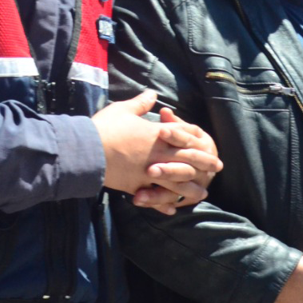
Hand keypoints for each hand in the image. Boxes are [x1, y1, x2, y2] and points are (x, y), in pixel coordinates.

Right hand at [93, 91, 222, 213]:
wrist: (86, 150)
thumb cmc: (104, 128)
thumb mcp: (122, 110)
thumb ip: (140, 103)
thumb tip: (152, 94)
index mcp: (156, 134)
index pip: (184, 135)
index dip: (197, 139)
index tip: (207, 142)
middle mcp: (158, 154)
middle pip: (188, 160)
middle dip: (204, 164)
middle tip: (217, 168)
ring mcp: (149, 172)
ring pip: (178, 182)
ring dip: (192, 188)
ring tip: (202, 193)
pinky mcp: (137, 186)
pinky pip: (155, 197)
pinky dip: (164, 203)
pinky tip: (172, 209)